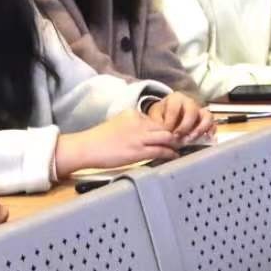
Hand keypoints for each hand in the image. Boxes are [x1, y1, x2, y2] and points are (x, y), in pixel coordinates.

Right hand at [53, 110, 179, 177]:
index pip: (156, 119)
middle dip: (175, 133)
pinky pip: (160, 150)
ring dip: (175, 143)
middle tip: (182, 140)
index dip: (166, 126)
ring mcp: (140, 137)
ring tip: (179, 148)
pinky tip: (174, 155)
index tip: (171, 132)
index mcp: (133, 114)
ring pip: (166, 137)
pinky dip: (170, 153)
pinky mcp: (139, 151)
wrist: (88, 147)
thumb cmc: (100, 138)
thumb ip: (133, 125)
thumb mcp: (119, 123)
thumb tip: (146, 133)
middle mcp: (139, 123)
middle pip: (165, 126)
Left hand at [144, 92, 214, 141]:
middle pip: (192, 111)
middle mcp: (190, 102)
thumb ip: (158, 124)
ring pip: (206, 116)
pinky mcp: (206, 121)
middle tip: (178, 137)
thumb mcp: (155, 116)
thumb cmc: (161, 115)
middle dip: (185, 126)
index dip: (170, 121)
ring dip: (200, 129)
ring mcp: (200, 111)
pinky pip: (213, 124)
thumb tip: (164, 135)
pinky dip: (210, 132)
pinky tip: (204, 140)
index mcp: (176, 98)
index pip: (175, 107)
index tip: (166, 132)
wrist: (167, 115)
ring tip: (191, 139)